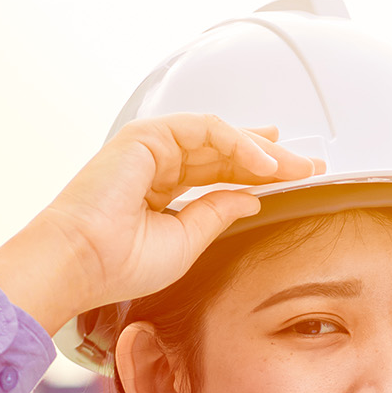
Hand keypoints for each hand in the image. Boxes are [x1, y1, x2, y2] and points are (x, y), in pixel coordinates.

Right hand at [0, 114, 320, 332]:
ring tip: (294, 166)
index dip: (259, 173)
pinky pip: (204, 129)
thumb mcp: (187, 242)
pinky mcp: (147, 136)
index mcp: (164, 189)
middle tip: (309, 165)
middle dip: (270, 157)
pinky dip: (238, 142)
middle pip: (225, 151)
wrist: (81, 263)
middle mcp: (159, 164)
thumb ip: (218, 214)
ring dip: (261, 149)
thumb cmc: (119, 263)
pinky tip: (265, 163)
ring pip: (219, 136)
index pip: (220, 172)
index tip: (296, 179)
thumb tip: (251, 198)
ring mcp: (152, 147)